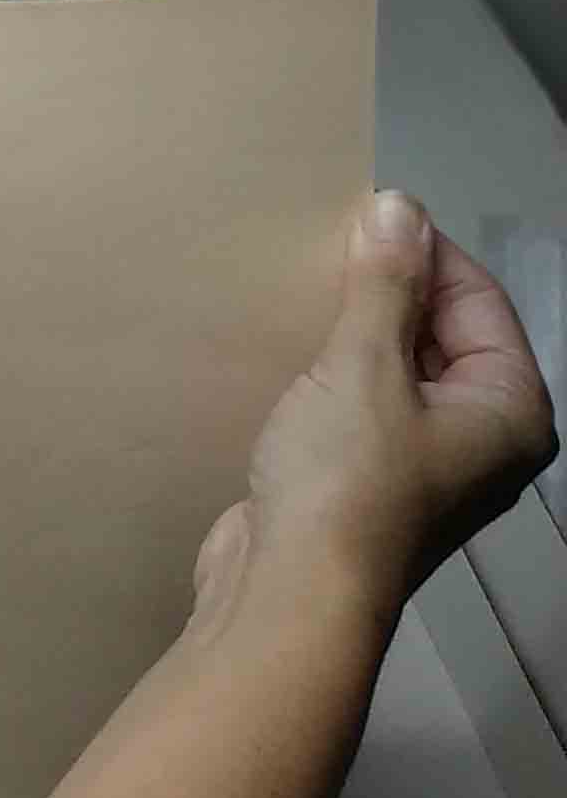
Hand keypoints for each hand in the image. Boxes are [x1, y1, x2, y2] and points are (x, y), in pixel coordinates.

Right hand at [200, 192, 556, 628]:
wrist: (292, 592)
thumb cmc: (347, 479)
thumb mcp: (364, 367)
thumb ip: (385, 285)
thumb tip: (400, 205)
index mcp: (511, 410)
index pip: (479, 301)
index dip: (423, 253)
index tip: (360, 215)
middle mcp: (484, 438)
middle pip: (444, 335)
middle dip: (388, 293)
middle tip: (323, 253)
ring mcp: (428, 466)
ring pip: (400, 372)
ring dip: (354, 334)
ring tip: (300, 297)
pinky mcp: (373, 483)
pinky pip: (365, 408)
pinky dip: (333, 377)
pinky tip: (287, 357)